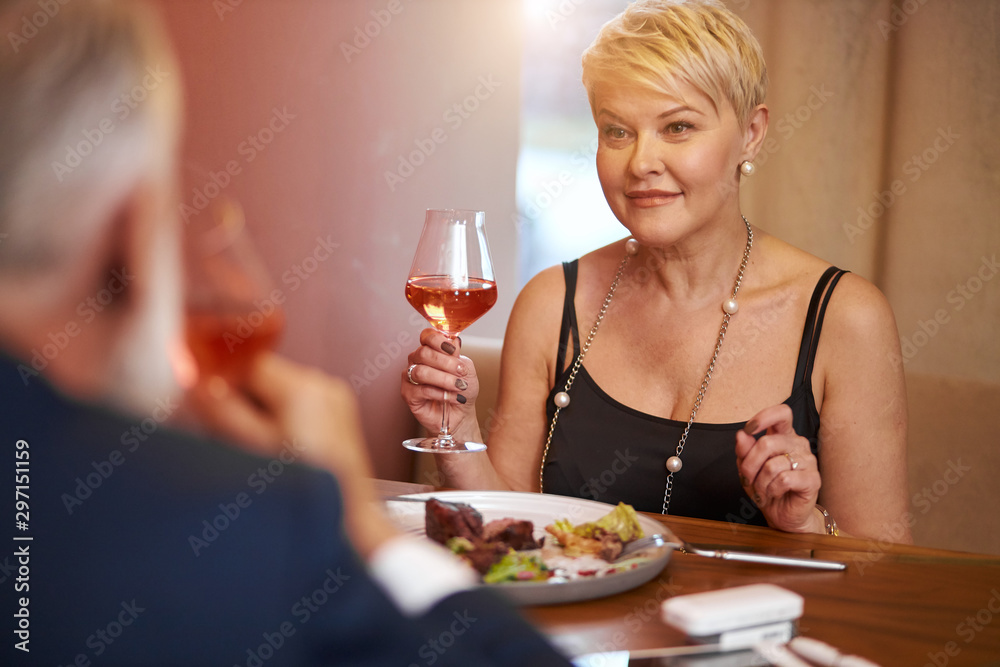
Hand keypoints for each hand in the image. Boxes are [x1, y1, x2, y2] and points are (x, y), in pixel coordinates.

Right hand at [187, 353, 398, 556]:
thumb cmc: (305, 489)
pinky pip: (300, 401)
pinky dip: (282, 415)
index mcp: (303, 388)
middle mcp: (323, 384)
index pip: (248, 363)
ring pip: (280, 388)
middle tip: (232, 432)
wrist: (347, 516)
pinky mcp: (339, 411)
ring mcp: (335, 397)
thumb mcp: (253, 450)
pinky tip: (279, 444)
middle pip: (265, 374)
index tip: (207, 403)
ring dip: (261, 407)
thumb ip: (223, 414)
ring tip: (258, 443)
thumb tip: (194, 384)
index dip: (223, 380)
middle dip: (242, 396)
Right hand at [400, 328, 481, 441]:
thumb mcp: (466, 369)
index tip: (453, 350)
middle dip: (446, 362)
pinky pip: (421, 390)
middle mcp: (417, 361)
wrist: (460, 413)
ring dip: (444, 379)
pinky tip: (452, 397)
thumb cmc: (462, 389)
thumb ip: (458, 355)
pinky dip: (440, 393)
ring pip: (421, 372)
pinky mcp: (408, 394)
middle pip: (423, 353)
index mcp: (430, 350)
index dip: (438, 340)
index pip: (426, 336)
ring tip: (459, 386)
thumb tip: (454, 341)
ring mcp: (410, 377)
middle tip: (461, 372)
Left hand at [735, 404, 824, 533]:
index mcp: (784, 436)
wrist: (782, 515)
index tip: (748, 430)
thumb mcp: (748, 468)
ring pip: (773, 465)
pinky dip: (772, 489)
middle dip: (749, 465)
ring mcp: (808, 460)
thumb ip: (745, 450)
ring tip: (762, 490)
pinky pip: (784, 479)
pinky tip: (774, 494)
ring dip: (760, 482)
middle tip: (747, 479)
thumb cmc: (766, 488)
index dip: (763, 418)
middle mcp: (798, 444)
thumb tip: (741, 434)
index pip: (781, 413)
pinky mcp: (813, 479)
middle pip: (767, 443)